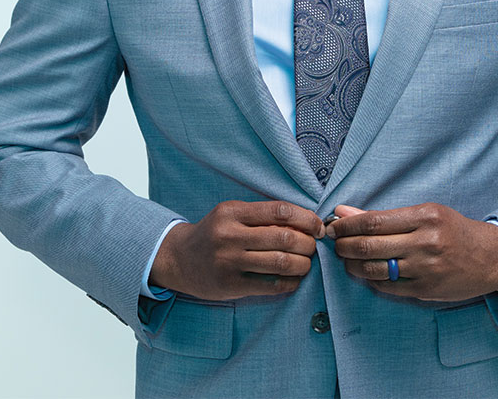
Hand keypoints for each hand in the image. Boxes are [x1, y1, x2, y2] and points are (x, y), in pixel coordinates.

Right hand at [149, 200, 324, 300]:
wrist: (179, 259)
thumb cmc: (215, 233)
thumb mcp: (232, 214)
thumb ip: (263, 216)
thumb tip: (307, 223)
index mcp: (232, 212)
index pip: (280, 211)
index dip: (306, 219)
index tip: (318, 227)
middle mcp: (229, 235)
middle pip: (284, 238)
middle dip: (307, 244)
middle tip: (312, 248)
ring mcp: (229, 262)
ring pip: (281, 263)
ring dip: (302, 265)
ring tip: (305, 264)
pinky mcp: (230, 285)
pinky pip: (271, 285)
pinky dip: (290, 283)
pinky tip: (293, 280)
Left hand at [329, 203, 497, 302]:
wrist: (491, 257)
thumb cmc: (454, 230)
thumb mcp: (425, 214)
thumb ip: (384, 216)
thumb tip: (344, 211)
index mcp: (425, 217)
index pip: (373, 221)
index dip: (346, 225)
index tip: (333, 225)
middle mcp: (425, 242)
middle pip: (368, 245)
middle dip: (343, 245)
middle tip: (335, 243)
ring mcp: (425, 269)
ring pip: (374, 269)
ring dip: (353, 265)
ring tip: (348, 259)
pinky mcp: (426, 290)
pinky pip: (387, 287)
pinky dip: (371, 280)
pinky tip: (367, 273)